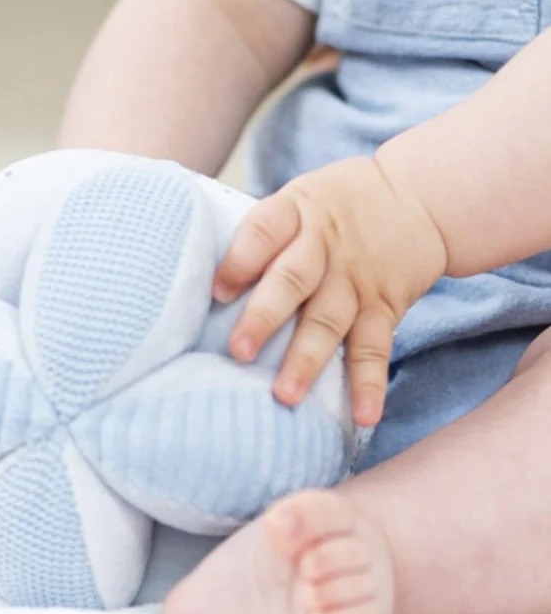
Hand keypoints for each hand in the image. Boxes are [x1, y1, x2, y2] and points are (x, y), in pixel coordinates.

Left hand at [214, 157, 446, 425]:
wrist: (417, 197)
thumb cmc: (336, 204)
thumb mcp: (298, 199)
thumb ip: (261, 234)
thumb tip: (196, 273)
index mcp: (295, 212)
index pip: (263, 231)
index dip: (239, 260)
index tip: (216, 292)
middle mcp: (324, 245)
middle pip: (292, 281)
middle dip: (264, 318)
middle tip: (239, 352)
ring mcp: (355, 278)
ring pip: (329, 320)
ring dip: (307, 360)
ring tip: (286, 396)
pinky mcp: (384, 306)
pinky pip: (376, 347)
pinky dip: (369, 384)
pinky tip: (363, 416)